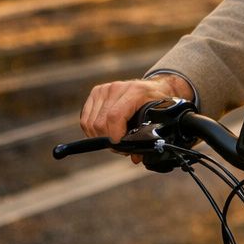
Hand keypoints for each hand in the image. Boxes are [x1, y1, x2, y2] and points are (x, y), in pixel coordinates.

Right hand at [80, 74, 194, 160]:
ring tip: (114, 140)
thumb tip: (135, 157)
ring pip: (90, 123)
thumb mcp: (158, 118)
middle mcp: (117, 88)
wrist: (154, 86)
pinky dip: (92, 131)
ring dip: (99, 137)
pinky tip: (104, 134)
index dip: (114, 135)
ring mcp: (104, 89)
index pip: (114, 116)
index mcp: (135, 92)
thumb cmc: (157, 103)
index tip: (119, 146)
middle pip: (100, 123)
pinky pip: (85, 118)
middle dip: (108, 140)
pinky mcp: (96, 92)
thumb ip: (148, 138)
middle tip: (120, 147)